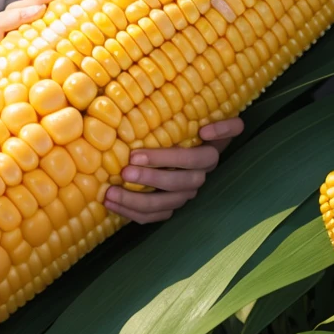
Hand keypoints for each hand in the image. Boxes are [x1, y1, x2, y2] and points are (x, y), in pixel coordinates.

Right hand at [0, 0, 83, 58]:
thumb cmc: (11, 50)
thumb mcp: (33, 43)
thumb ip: (49, 35)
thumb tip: (78, 33)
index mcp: (31, 13)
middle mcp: (20, 11)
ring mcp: (8, 19)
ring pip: (29, 3)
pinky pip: (10, 21)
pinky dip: (23, 15)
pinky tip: (37, 11)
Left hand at [103, 117, 243, 223]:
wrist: (187, 143)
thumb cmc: (192, 125)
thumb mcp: (209, 118)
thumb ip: (223, 124)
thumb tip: (205, 131)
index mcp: (208, 156)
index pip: (194, 159)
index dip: (169, 158)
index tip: (136, 154)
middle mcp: (198, 178)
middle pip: (178, 184)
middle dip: (150, 179)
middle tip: (125, 172)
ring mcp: (183, 195)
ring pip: (163, 205)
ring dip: (136, 201)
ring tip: (111, 193)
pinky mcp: (170, 207)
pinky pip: (152, 216)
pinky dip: (131, 212)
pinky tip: (111, 203)